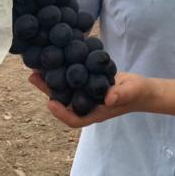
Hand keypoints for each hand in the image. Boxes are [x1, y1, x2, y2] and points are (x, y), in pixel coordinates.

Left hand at [28, 71, 156, 128]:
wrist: (140, 88)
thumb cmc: (137, 93)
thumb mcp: (131, 92)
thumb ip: (120, 95)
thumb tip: (108, 98)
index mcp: (95, 112)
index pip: (74, 119)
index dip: (61, 113)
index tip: (50, 102)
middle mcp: (87, 104)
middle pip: (64, 101)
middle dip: (48, 90)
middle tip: (33, 77)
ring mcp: (86, 94)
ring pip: (66, 88)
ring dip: (52, 78)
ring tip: (37, 65)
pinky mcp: (87, 82)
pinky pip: (73, 78)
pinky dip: (64, 68)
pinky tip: (58, 56)